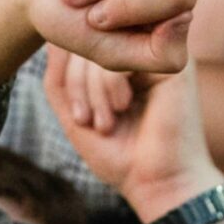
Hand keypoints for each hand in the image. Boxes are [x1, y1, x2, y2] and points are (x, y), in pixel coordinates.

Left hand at [44, 51, 219, 221]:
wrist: (157, 183)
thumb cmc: (120, 154)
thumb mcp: (74, 115)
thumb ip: (59, 78)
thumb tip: (51, 40)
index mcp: (125, 62)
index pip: (83, 43)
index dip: (68, 77)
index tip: (77, 117)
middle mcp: (143, 52)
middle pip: (90, 40)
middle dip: (77, 84)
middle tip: (87, 120)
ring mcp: (158, 53)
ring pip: (102, 46)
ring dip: (92, 90)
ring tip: (106, 123)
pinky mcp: (172, 60)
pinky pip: (120, 56)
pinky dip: (108, 86)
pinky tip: (121, 111)